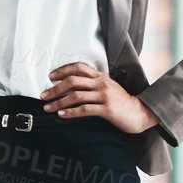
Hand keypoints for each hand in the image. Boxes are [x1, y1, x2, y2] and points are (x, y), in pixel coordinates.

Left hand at [40, 62, 160, 133]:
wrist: (139, 113)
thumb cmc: (122, 102)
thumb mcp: (108, 88)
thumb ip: (93, 85)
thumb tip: (71, 87)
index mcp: (101, 76)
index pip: (79, 67)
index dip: (62, 70)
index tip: (50, 77)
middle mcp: (101, 83)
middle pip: (73, 81)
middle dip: (55, 89)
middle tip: (44, 95)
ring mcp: (104, 96)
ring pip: (75, 96)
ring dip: (58, 102)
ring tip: (48, 107)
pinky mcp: (106, 109)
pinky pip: (84, 109)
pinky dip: (70, 112)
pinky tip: (62, 115)